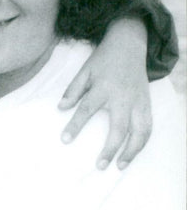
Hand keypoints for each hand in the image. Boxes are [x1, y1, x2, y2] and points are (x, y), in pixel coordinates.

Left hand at [59, 17, 151, 169]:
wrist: (129, 44)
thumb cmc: (104, 60)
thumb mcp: (84, 71)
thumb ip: (73, 90)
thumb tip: (60, 108)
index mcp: (104, 87)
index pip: (87, 109)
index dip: (75, 125)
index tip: (65, 140)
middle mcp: (123, 97)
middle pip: (119, 127)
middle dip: (110, 148)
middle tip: (100, 165)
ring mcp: (138, 101)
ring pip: (140, 130)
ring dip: (132, 150)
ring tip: (120, 165)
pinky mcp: (147, 103)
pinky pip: (148, 126)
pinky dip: (142, 142)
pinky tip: (133, 153)